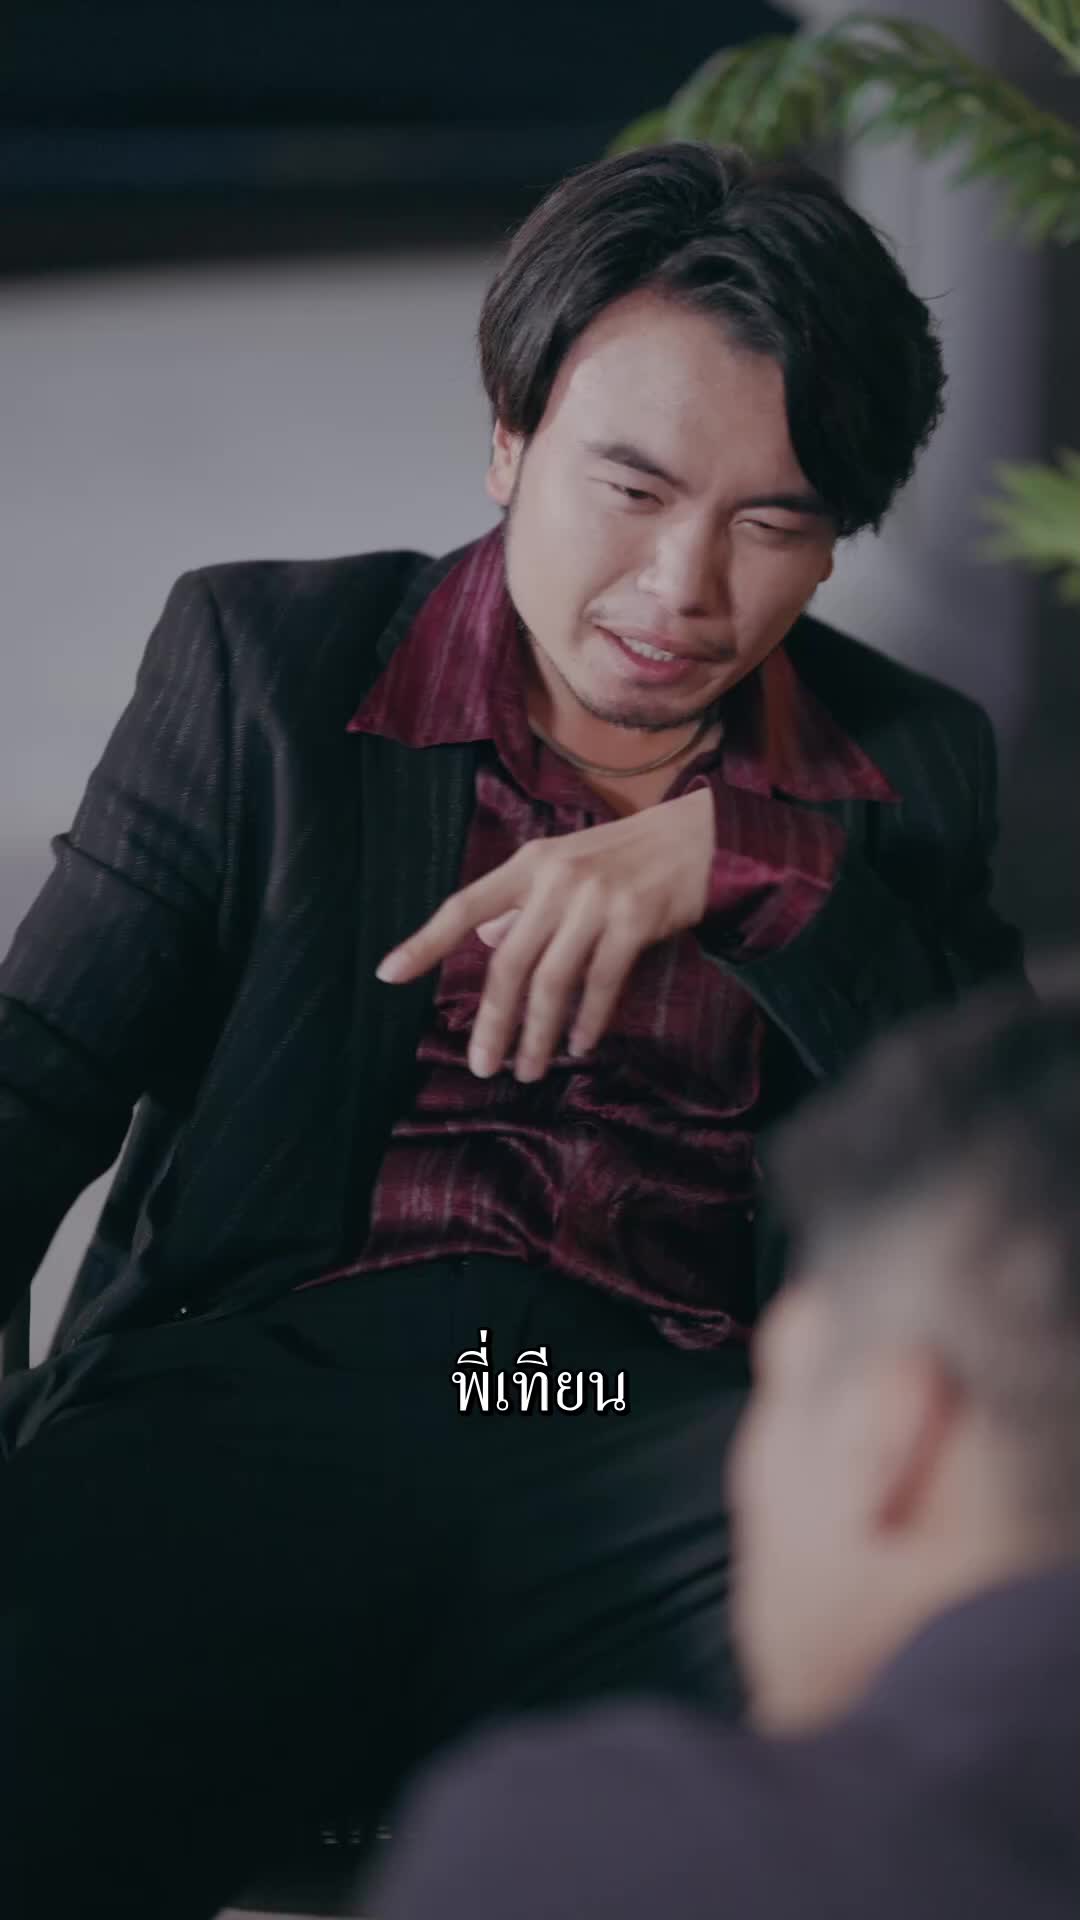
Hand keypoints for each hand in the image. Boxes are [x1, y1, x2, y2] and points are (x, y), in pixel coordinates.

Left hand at [376, 787, 715, 1080]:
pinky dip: (587, 1019)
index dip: (425, 942)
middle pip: (508, 962)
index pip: (465, 907)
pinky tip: (578, 1045)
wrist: (702, 838)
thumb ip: (524, 904)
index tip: (388, 975)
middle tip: (482, 1066)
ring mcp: (596, 899)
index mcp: (531, 864)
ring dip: (537, 1033)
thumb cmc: (630, 857)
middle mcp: (556, 879)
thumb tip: (485, 942)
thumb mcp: (568, 867)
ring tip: (528, 1069)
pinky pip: (601, 982)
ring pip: (552, 980)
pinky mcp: (634, 918)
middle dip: (492, 1021)